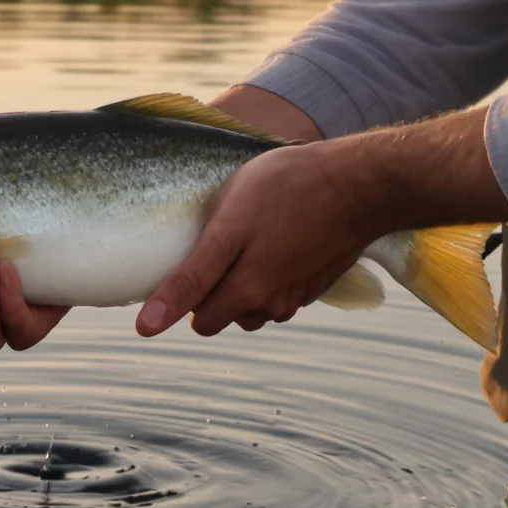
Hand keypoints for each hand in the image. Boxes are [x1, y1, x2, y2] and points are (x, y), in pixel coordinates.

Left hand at [135, 139, 380, 337]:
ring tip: (251, 238)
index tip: (162, 301)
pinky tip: (278, 239)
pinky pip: (279, 292)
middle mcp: (271, 305)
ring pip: (254, 305)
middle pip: (225, 315)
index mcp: (244, 293)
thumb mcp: (226, 223)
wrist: (358, 184)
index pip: (199, 319)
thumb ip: (190, 277)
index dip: (179, 302)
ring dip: (245, 284)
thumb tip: (149, 323)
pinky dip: (272, 276)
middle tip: (218, 244)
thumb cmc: (286, 189)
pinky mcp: (315, 287)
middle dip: (214, 290)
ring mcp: (297, 297)